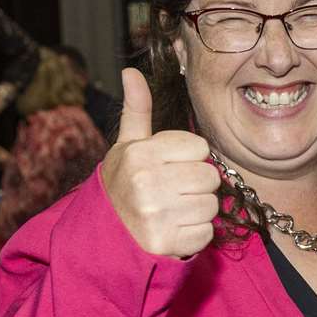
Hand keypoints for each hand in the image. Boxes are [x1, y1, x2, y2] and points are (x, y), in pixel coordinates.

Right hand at [100, 68, 218, 257]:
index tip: (171, 167)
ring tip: (174, 210)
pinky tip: (174, 230)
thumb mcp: (127, 146)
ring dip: (198, 211)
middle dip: (197, 185)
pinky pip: (206, 233)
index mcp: (140, 154)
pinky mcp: (166, 244)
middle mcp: (146, 183)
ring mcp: (156, 216)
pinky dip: (195, 234)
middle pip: (209, 178)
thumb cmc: (123, 184)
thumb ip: (136, 110)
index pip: (200, 149)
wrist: (105, 233)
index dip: (190, 158)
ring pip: (211, 206)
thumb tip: (131, 72)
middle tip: (174, 191)